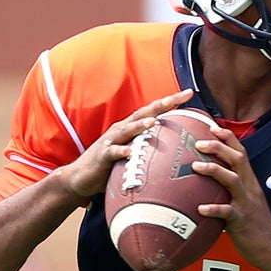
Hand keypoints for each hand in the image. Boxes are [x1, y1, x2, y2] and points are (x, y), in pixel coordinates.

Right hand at [59, 89, 194, 197]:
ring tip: (154, 122)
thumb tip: (177, 148)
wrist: (80, 177)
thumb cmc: (112, 165)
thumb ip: (150, 147)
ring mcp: (111, 141)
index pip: (154, 111)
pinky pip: (112, 153)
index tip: (190, 92)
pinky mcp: (102, 156)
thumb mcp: (134, 153)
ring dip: (140, 126)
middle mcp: (122, 130)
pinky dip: (120, 151)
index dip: (171, 101)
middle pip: (144, 114)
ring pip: (127, 131)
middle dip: (161, 105)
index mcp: (131, 127)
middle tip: (178, 97)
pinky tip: (128, 152)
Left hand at [192, 126, 270, 270]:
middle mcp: (249, 189)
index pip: (241, 153)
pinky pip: (227, 213)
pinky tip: (200, 208)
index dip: (228, 138)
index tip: (212, 126)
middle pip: (237, 160)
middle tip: (199, 141)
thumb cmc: (255, 226)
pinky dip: (213, 209)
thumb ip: (230, 190)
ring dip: (214, 171)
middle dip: (219, 147)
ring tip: (196, 166)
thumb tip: (207, 184)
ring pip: (232, 180)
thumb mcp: (245, 202)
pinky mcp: (242, 221)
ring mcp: (246, 204)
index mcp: (250, 182)